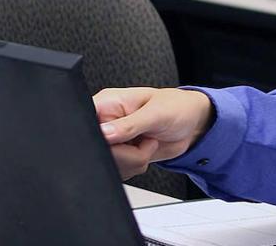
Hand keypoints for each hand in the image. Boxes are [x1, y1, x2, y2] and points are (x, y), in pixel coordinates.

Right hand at [93, 87, 214, 179]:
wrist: (192, 125)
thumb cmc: (177, 107)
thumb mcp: (156, 113)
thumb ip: (130, 124)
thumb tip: (105, 133)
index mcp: (107, 103)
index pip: (83, 120)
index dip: (94, 135)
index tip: (114, 141)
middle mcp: (105, 122)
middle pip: (94, 150)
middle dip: (123, 154)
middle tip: (143, 141)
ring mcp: (111, 141)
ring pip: (106, 165)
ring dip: (132, 162)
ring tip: (147, 143)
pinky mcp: (118, 156)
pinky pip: (116, 172)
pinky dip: (133, 168)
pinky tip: (144, 153)